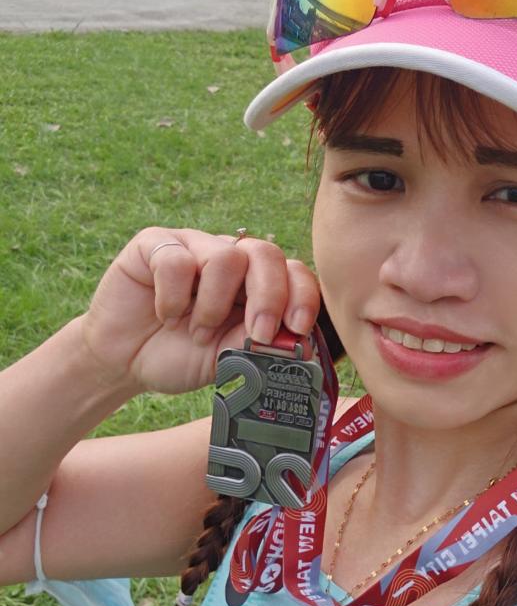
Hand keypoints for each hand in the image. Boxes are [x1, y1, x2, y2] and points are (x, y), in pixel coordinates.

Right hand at [79, 228, 320, 397]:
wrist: (125, 361)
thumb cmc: (181, 357)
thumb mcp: (228, 359)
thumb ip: (258, 347)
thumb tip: (296, 345)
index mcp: (255, 284)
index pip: (293, 272)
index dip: (303, 295)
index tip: (298, 328)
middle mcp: (229, 258)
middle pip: (266, 254)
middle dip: (269, 297)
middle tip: (258, 334)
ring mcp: (194, 246)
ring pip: (225, 257)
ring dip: (212, 306)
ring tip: (196, 332)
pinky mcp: (156, 243)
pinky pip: (177, 260)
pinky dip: (172, 298)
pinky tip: (165, 316)